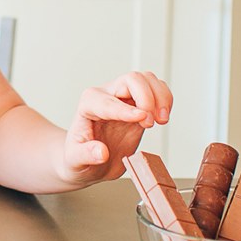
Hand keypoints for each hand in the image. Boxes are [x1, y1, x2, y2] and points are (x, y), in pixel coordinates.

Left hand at [60, 71, 171, 185]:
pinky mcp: (139, 106)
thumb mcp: (75, 160)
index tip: (142, 118)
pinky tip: (162, 116)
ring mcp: (124, 99)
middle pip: (131, 79)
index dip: (125, 109)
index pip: (108, 101)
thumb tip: (101, 152)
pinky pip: (156, 89)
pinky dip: (165, 99)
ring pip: (146, 80)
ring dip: (160, 96)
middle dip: (146, 98)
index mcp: (88, 106)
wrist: (89, 161)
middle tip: (152, 123)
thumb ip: (86, 155)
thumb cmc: (79, 158)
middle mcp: (106, 96)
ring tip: (161, 120)